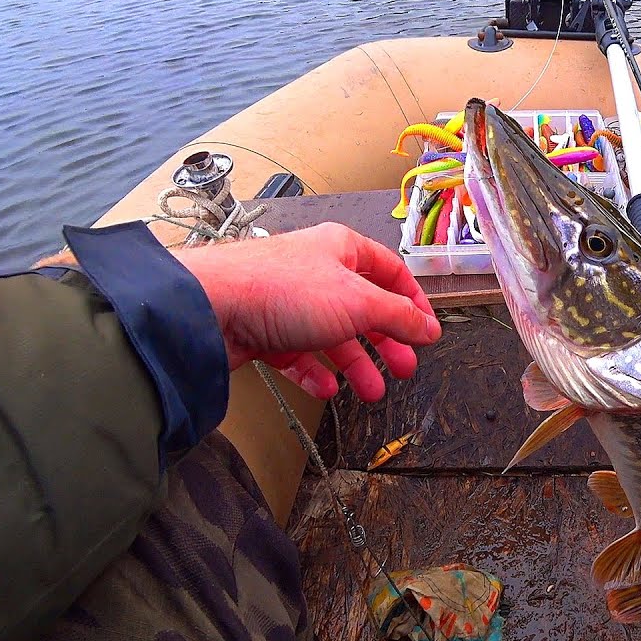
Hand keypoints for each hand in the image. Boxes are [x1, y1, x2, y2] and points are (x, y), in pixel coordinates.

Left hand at [173, 223, 439, 401]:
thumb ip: (399, 317)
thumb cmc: (281, 289)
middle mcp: (316, 271)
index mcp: (342, 249)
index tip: (426, 330)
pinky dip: (315, 372)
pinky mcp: (264, 330)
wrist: (212, 307)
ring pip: (332, 335)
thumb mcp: (358, 302)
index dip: (413, 302)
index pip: (390, 272)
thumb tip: (429, 327)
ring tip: (371, 390)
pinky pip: (298, 353)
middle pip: (364, 308)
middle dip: (386, 341)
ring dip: (356, 364)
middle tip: (403, 367)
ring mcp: (289, 302)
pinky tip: (327, 388)